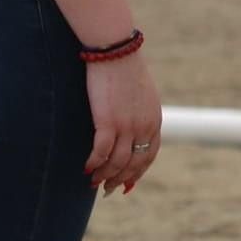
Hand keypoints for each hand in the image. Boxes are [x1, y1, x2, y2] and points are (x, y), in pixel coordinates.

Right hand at [83, 49, 162, 195]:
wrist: (117, 51)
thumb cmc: (126, 69)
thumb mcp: (143, 95)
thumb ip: (142, 114)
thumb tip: (134, 129)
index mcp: (155, 120)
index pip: (149, 155)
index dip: (137, 173)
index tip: (127, 184)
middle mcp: (144, 127)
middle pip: (133, 164)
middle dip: (119, 180)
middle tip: (105, 188)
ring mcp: (127, 125)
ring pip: (116, 163)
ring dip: (104, 175)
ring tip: (92, 181)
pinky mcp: (108, 121)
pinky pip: (100, 152)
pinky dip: (93, 163)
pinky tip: (85, 167)